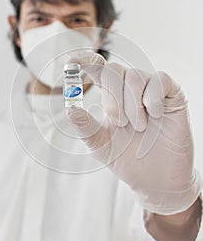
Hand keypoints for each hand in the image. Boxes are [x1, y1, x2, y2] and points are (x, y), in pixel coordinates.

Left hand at [67, 52, 201, 214]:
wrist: (157, 179)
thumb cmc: (127, 159)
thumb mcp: (101, 145)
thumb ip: (86, 127)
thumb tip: (69, 109)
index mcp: (111, 98)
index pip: (97, 71)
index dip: (84, 61)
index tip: (70, 62)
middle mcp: (129, 90)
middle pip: (113, 70)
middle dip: (112, 98)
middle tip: (119, 123)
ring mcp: (150, 91)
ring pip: (135, 75)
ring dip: (132, 103)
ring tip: (139, 127)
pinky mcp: (171, 95)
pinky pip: (160, 79)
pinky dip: (153, 97)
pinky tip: (155, 114)